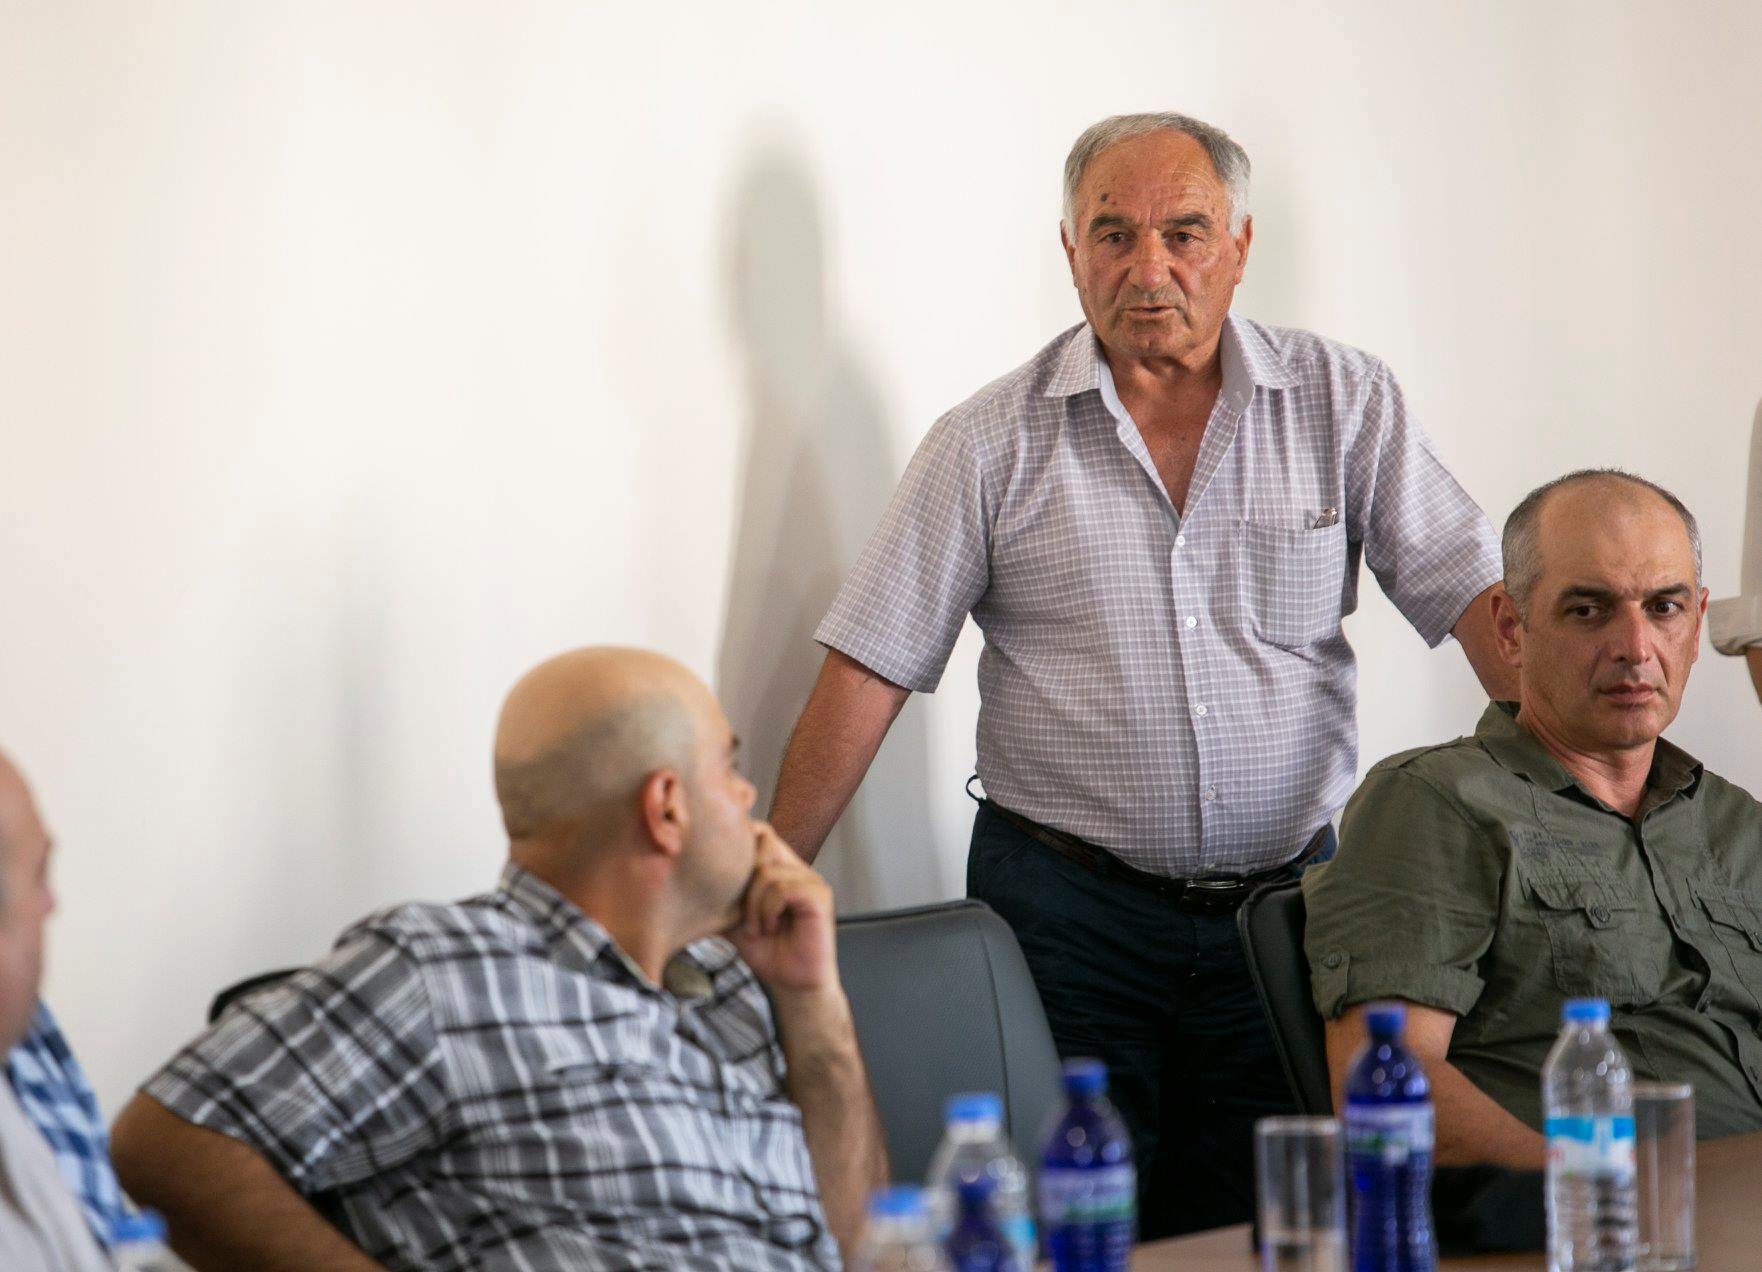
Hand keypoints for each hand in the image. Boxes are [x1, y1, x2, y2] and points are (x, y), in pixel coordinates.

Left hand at [728, 823, 837, 997]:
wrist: (790, 984)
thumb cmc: (765, 951)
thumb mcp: (731, 917)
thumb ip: (717, 894)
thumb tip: (681, 879)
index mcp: (777, 866)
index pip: (757, 831)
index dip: (737, 842)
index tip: (719, 872)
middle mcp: (796, 866)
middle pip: (763, 840)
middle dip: (741, 876)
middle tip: (739, 911)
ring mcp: (810, 879)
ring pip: (767, 870)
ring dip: (752, 904)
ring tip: (755, 928)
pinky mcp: (819, 895)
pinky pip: (783, 888)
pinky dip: (768, 910)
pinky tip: (769, 928)